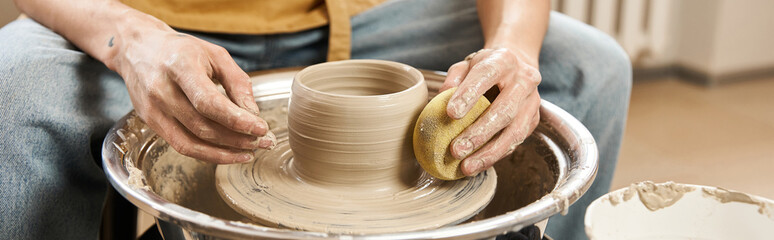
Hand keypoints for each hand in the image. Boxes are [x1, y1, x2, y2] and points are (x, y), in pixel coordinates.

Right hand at [109, 20, 274, 163]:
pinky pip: (181, 146)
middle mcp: (162, 90)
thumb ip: (237, 82)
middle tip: (263, 142)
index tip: (261, 128)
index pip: (209, 102)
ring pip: (192, 142)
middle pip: (202, 126)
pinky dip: (207, 154)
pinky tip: (228, 153)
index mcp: (180, 66)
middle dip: (237, 139)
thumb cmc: (181, 50)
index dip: (237, 120)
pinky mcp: (150, 122)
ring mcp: (153, 109)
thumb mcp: (215, 55)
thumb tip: (253, 114)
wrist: (138, 49)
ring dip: (224, 152)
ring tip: (249, 152)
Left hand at [440, 47, 541, 175]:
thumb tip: (441, 98)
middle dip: (479, 133)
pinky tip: (478, 164)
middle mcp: (524, 80)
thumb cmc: (486, 67)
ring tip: (467, 166)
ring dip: (489, 153)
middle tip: (456, 150)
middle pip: (504, 110)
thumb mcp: (467, 65)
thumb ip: (454, 78)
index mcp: (504, 60)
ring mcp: (532, 102)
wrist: (517, 65)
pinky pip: (516, 142)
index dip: (469, 95)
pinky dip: (496, 156)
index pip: (486, 76)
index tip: (451, 114)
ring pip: (514, 132)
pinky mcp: (534, 120)